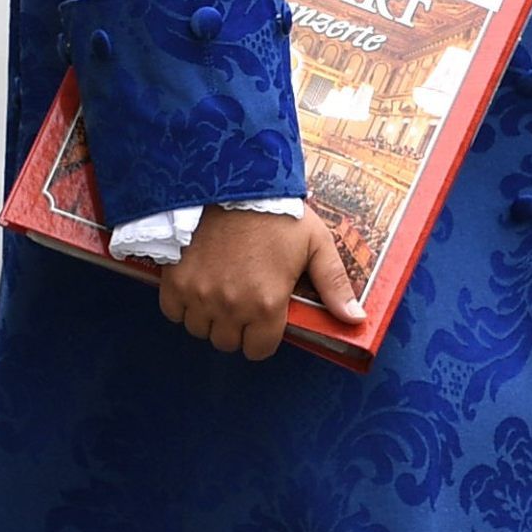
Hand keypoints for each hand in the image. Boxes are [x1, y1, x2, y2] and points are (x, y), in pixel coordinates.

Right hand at [155, 205, 363, 361]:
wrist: (232, 180)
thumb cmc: (277, 213)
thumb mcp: (316, 245)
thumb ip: (335, 286)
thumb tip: (357, 320)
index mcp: (268, 303)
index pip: (258, 350)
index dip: (262, 338)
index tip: (263, 320)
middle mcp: (231, 306)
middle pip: (228, 343)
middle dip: (236, 329)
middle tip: (241, 302)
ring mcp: (200, 295)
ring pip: (200, 330)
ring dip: (209, 318)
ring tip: (219, 292)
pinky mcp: (175, 280)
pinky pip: (174, 312)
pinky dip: (182, 305)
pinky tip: (197, 285)